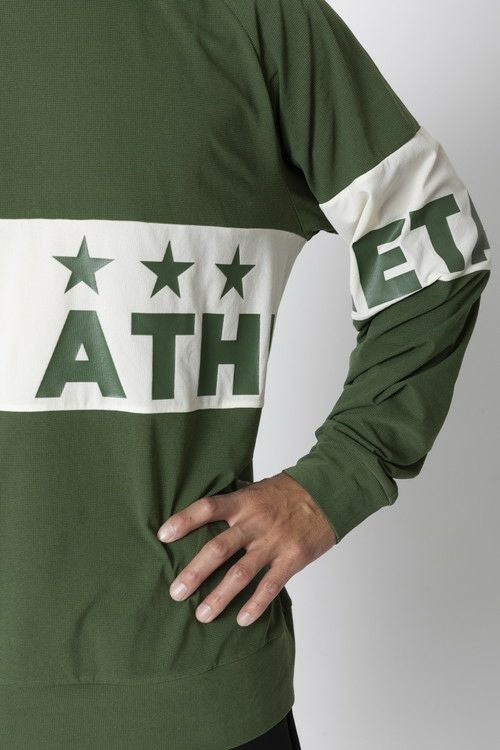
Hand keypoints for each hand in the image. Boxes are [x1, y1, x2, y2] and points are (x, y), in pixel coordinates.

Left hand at [157, 471, 336, 626]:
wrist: (328, 493)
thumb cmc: (288, 491)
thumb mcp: (257, 488)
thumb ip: (233, 500)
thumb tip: (204, 509)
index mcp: (244, 502)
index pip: (208, 508)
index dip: (184, 521)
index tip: (163, 535)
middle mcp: (255, 522)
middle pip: (219, 548)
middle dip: (195, 572)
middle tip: (175, 592)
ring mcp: (274, 542)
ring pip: (241, 573)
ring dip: (219, 596)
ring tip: (201, 615)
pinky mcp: (292, 559)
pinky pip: (271, 586)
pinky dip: (255, 604)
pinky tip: (241, 620)